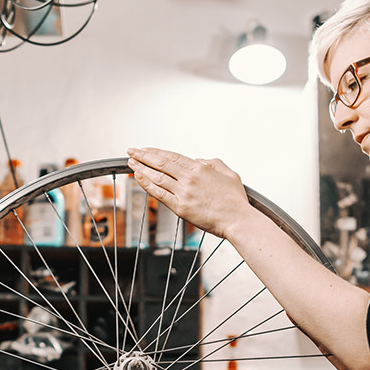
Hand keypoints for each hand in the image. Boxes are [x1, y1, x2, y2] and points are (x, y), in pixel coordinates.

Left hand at [126, 147, 259, 239]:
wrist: (238, 220)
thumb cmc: (235, 200)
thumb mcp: (229, 174)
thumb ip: (214, 163)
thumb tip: (199, 159)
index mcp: (201, 168)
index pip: (172, 156)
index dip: (156, 152)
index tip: (145, 149)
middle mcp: (190, 178)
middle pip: (161, 163)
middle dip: (143, 155)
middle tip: (131, 151)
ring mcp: (184, 192)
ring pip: (157, 176)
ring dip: (141, 168)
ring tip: (131, 163)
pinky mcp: (181, 207)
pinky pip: (159, 194)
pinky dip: (146, 184)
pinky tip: (138, 178)